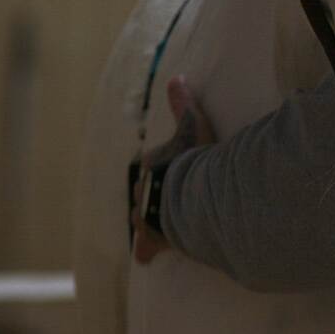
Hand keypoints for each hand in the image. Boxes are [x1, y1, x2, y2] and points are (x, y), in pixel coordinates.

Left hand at [131, 75, 216, 263]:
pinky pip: (146, 246)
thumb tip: (176, 76)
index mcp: (149, 164)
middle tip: (170, 194)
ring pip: (142, 216)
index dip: (162, 164)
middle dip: (154, 192)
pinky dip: (146, 250)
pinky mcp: (152, 238)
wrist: (190, 196)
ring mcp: (145, 216)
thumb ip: (183, 102)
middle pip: (145, 189)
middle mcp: (142, 190)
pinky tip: (146, 257)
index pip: (150, 162)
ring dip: (149, 218)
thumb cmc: (192, 160)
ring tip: (162, 221)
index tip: (172, 166)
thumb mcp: (192, 126)